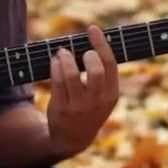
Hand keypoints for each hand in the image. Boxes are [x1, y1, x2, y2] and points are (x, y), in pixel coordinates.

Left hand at [46, 24, 119, 155]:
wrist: (73, 138)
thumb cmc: (90, 107)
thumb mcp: (104, 95)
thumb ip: (103, 73)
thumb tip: (94, 39)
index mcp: (112, 95)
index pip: (110, 64)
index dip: (101, 43)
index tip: (92, 28)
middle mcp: (97, 101)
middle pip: (95, 70)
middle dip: (87, 55)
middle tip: (81, 51)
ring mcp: (79, 106)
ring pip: (72, 75)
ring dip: (66, 58)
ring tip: (62, 52)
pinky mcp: (61, 108)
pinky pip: (57, 82)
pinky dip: (55, 66)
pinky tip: (55, 61)